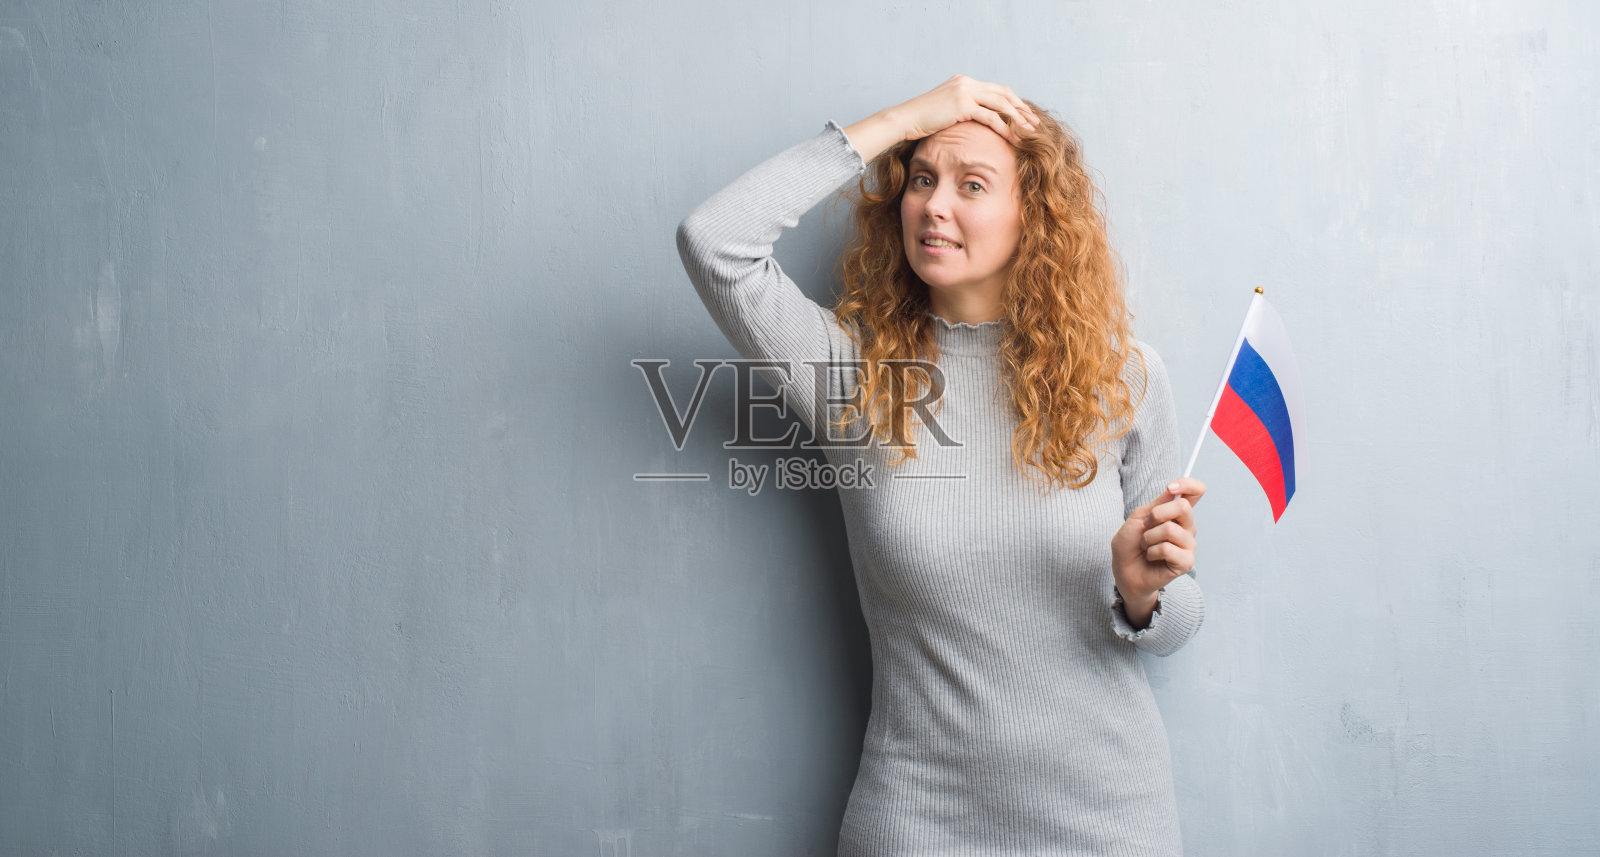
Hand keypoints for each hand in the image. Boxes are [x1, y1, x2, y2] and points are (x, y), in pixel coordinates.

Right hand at [892, 74, 1039, 144]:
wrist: (904, 120)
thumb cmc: (921, 121)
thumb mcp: (944, 111)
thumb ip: (960, 110)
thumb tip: (973, 122)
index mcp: (963, 82)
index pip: (996, 89)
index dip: (1013, 102)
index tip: (1024, 115)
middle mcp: (966, 83)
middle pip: (1003, 93)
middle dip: (1021, 108)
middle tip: (1035, 122)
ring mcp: (964, 91)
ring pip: (1000, 104)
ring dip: (1018, 118)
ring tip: (1030, 132)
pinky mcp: (962, 104)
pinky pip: (990, 116)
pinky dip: (1004, 127)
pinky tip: (1013, 138)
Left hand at [1110, 477, 1205, 608]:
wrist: (1124, 571)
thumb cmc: (1130, 545)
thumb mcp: (1138, 519)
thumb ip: (1156, 504)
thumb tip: (1173, 490)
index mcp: (1177, 513)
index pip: (1196, 491)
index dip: (1188, 484)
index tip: (1170, 488)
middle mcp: (1187, 527)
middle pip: (1183, 507)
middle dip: (1156, 514)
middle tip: (1146, 527)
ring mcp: (1188, 545)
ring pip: (1170, 529)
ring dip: (1149, 537)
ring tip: (1146, 546)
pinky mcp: (1187, 562)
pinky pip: (1168, 548)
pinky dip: (1152, 552)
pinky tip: (1151, 557)